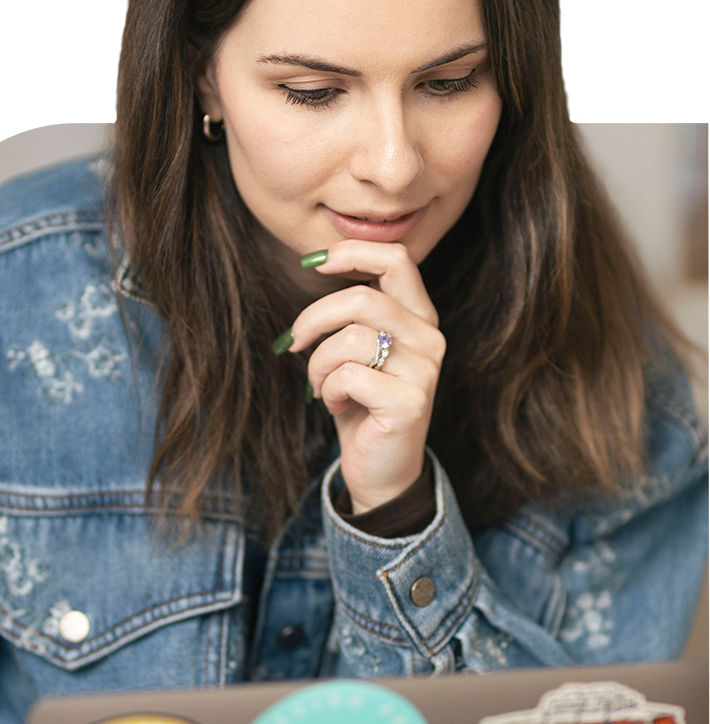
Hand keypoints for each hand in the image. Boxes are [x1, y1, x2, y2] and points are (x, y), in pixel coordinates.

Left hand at [288, 241, 445, 514]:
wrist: (382, 471)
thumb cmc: (362, 404)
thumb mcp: (358, 350)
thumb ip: (353, 311)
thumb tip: (318, 262)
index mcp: (418, 317)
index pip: (397, 260)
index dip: (353, 252)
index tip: (315, 263)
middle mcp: (429, 338)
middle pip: (361, 299)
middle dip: (314, 318)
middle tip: (294, 342)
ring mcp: (424, 371)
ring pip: (350, 338)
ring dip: (318, 364)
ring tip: (321, 385)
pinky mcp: (408, 402)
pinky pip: (348, 376)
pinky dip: (327, 390)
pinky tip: (334, 405)